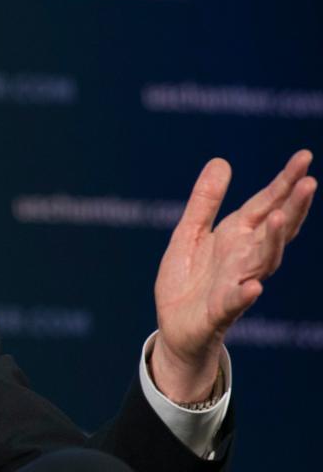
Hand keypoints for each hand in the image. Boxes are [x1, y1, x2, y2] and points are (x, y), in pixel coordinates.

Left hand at [151, 150, 315, 402]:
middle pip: (274, 229)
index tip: (304, 156)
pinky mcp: (220, 311)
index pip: (266, 204)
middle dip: (292, 207)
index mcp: (237, 236)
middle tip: (309, 182)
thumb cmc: (188, 279)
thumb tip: (221, 160)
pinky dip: (245, 294)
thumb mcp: (189, 232)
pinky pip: (235, 302)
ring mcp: (236, 283)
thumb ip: (205, 201)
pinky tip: (254, 287)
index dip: (284, 182)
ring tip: (279, 217)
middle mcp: (244, 257)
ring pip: (262, 261)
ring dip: (273, 241)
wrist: (174, 326)